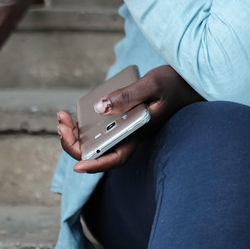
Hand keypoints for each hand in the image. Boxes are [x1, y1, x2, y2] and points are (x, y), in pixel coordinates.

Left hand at [56, 65, 200, 172]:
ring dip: (75, 134)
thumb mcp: (152, 84)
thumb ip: (128, 95)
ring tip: (62, 117)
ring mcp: (125, 129)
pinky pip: (99, 128)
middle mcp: (130, 135)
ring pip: (95, 141)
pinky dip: (83, 124)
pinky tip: (75, 113)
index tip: (77, 167)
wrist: (188, 82)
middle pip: (98, 151)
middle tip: (62, 122)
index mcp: (140, 133)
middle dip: (73, 142)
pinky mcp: (123, 119)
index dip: (96, 165)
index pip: (117, 157)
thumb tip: (99, 107)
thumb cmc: (174, 84)